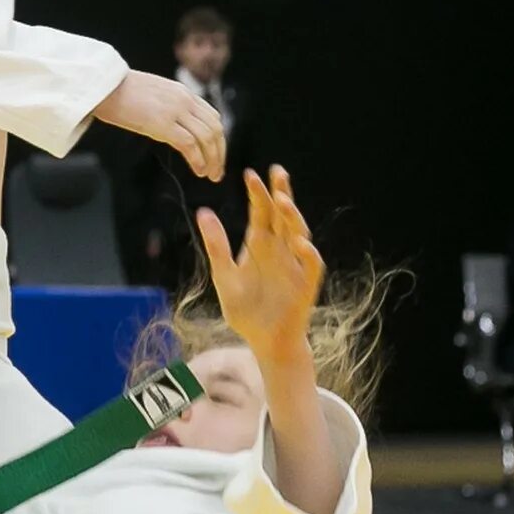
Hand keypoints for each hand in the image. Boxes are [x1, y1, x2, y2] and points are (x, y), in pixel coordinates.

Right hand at [98, 72, 226, 181]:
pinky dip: (198, 160)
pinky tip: (198, 170)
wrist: (102, 86)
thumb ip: (168, 106)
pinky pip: (189, 144)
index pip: (213, 117)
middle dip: (220, 153)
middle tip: (217, 171)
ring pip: (207, 137)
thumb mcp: (152, 95)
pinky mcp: (162, 124)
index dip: (218, 139)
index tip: (215, 155)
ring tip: (210, 175)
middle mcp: (184, 100)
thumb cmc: (119, 92)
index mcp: (183, 93)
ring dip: (212, 160)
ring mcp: (174, 111)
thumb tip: (172, 125)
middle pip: (215, 129)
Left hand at [194, 166, 323, 367]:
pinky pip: (311, 264)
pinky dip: (307, 253)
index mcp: (260, 246)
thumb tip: (203, 212)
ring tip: (283, 202)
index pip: (261, 213)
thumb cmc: (245, 309)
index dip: (257, 194)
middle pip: (283, 217)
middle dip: (281, 194)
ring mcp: (295, 265)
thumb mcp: (224, 275)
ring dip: (293, 218)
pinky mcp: (306, 284)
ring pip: (299, 234)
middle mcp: (280, 250)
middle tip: (277, 172)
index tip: (250, 173)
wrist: (264, 341)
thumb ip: (216, 246)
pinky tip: (298, 242)